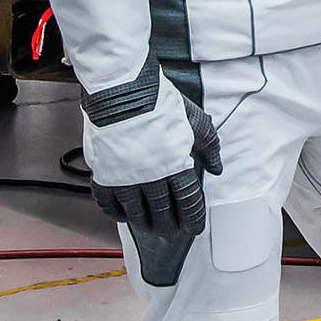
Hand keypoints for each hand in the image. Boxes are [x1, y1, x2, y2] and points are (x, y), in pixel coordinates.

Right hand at [92, 98, 221, 285]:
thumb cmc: (158, 102)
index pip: (188, 204)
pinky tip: (122, 213)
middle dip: (169, 226)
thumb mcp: (195, 121)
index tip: (194, 227)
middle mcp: (150, 178)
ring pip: (136, 214)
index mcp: (176, 166)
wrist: (122, 90)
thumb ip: (210, 147)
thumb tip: (216, 167)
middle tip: (171, 230)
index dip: (193, 219)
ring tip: (149, 226)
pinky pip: (108, 204)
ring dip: (144, 224)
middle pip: (162, 214)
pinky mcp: (104, 174)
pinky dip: (116, 213)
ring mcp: (124, 178)